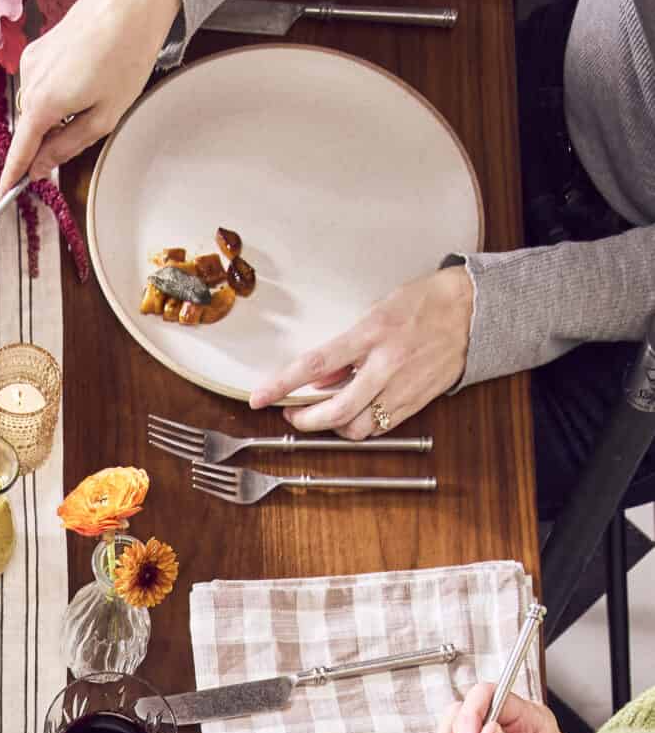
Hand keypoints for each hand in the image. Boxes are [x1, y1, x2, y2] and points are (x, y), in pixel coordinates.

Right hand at [0, 0, 179, 189]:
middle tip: (85, 130)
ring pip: (38, 104)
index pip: (20, 149)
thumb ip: (66, 147)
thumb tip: (40, 168)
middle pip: (31, 127)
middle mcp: (29, 81)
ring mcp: (32, 60)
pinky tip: (88, 74)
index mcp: (43, 103)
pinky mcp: (39, 46)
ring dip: (58, 111)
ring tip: (96, 92)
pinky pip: (42, 82)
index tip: (5, 192)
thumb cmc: (126, 55)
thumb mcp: (104, 116)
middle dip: (49, 137)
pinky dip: (59, 90)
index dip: (13, 173)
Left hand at [248, 266, 474, 435]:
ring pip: (356, 428)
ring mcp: (402, 388)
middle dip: (304, 421)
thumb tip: (320, 379)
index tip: (259, 397)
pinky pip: (378, 428)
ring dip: (332, 427)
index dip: (282, 385)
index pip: (315, 365)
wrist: (472, 312)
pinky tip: (353, 414)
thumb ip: (346, 349)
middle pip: (334, 411)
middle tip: (291, 416)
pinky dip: (359, 427)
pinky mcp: (416, 403)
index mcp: (371, 335)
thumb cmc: (424, 303)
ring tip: (322, 415)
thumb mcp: (376, 312)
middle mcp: (386, 366)